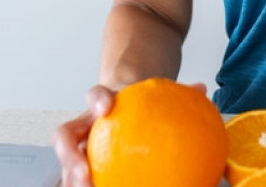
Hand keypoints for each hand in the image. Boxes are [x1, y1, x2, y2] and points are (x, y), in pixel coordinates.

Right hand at [51, 81, 208, 185]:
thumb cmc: (138, 104)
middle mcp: (84, 125)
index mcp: (101, 104)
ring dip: (71, 179)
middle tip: (84, 173)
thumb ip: (177, 92)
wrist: (120, 105)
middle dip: (68, 155)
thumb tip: (201, 89)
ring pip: (66, 164)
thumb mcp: (154, 95)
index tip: (105, 106)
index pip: (95, 94)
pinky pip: (80, 178)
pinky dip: (85, 185)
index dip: (97, 99)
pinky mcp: (82, 165)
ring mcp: (78, 147)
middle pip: (64, 136)